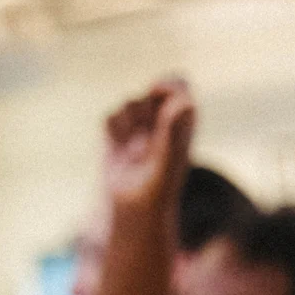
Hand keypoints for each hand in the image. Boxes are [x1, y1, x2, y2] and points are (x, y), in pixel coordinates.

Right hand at [102, 79, 195, 217]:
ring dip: (129, 124)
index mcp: (184, 124)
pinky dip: (113, 132)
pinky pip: (110, 117)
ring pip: (130, 103)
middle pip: (152, 92)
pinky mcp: (116, 135)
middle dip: (146, 108)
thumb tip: (185, 102)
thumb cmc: (159, 190)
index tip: (156, 92)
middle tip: (146, 136)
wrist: (135, 210)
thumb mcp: (167, 161)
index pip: (180, 86)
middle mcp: (162, 122)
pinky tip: (120, 150)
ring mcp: (138, 127)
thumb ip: (173, 132)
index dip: (169, 84)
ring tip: (136, 151)